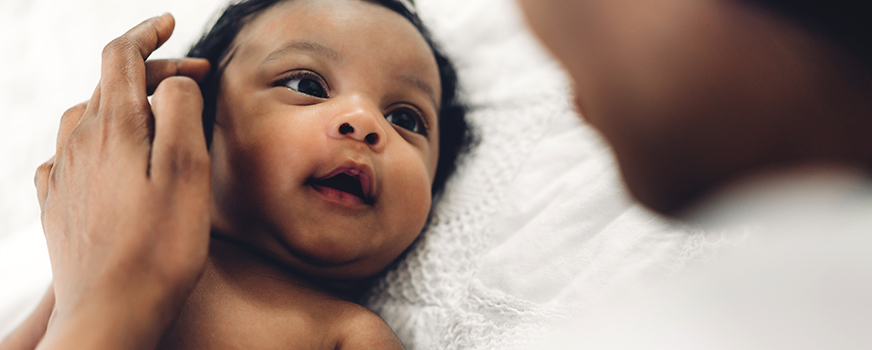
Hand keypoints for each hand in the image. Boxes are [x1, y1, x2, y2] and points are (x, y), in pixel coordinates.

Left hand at [32, 13, 211, 349]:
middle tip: (194, 80)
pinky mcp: (60, 205)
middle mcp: (79, 144)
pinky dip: (98, 142)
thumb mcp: (187, 170)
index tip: (168, 23)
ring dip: (125, 105)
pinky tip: (112, 160)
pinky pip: (72, 155)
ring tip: (157, 117)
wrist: (112, 313)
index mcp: (113, 128)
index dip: (147, 33)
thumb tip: (173, 82)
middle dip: (152, 73)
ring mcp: (65, 175)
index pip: (120, 57)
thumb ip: (180, 111)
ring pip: (90, 118)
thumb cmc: (159, 248)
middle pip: (109, 86)